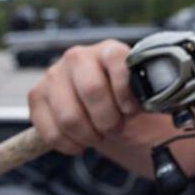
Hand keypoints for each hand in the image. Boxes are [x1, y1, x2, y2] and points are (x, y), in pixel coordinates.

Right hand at [28, 39, 139, 154]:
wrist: (102, 104)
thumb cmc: (123, 97)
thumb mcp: (140, 92)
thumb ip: (147, 93)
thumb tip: (158, 97)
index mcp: (109, 49)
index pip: (117, 63)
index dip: (126, 94)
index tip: (131, 111)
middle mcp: (79, 56)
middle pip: (92, 90)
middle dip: (107, 119)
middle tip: (116, 128)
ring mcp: (54, 74)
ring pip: (69, 115)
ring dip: (88, 135)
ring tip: (99, 135)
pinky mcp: (36, 95)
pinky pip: (50, 130)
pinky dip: (69, 144)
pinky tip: (81, 143)